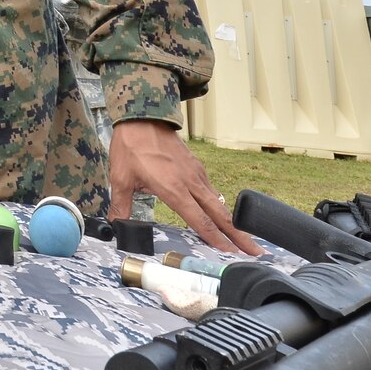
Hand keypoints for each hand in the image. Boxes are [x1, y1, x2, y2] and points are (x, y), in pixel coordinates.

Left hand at [109, 119, 262, 255]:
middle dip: (238, 235)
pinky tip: (220, 212)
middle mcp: (191, 183)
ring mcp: (196, 173)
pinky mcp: (195, 165)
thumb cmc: (131, 147)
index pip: (200, 221)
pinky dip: (220, 205)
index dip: (216, 239)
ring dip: (231, 221)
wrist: (141, 116)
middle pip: (220, 214)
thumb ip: (121, 206)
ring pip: (218, 202)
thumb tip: (115, 225)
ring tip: (244, 236)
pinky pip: (211, 189)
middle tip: (255, 251)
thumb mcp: (121, 178)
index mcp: (174, 189)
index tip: (231, 253)